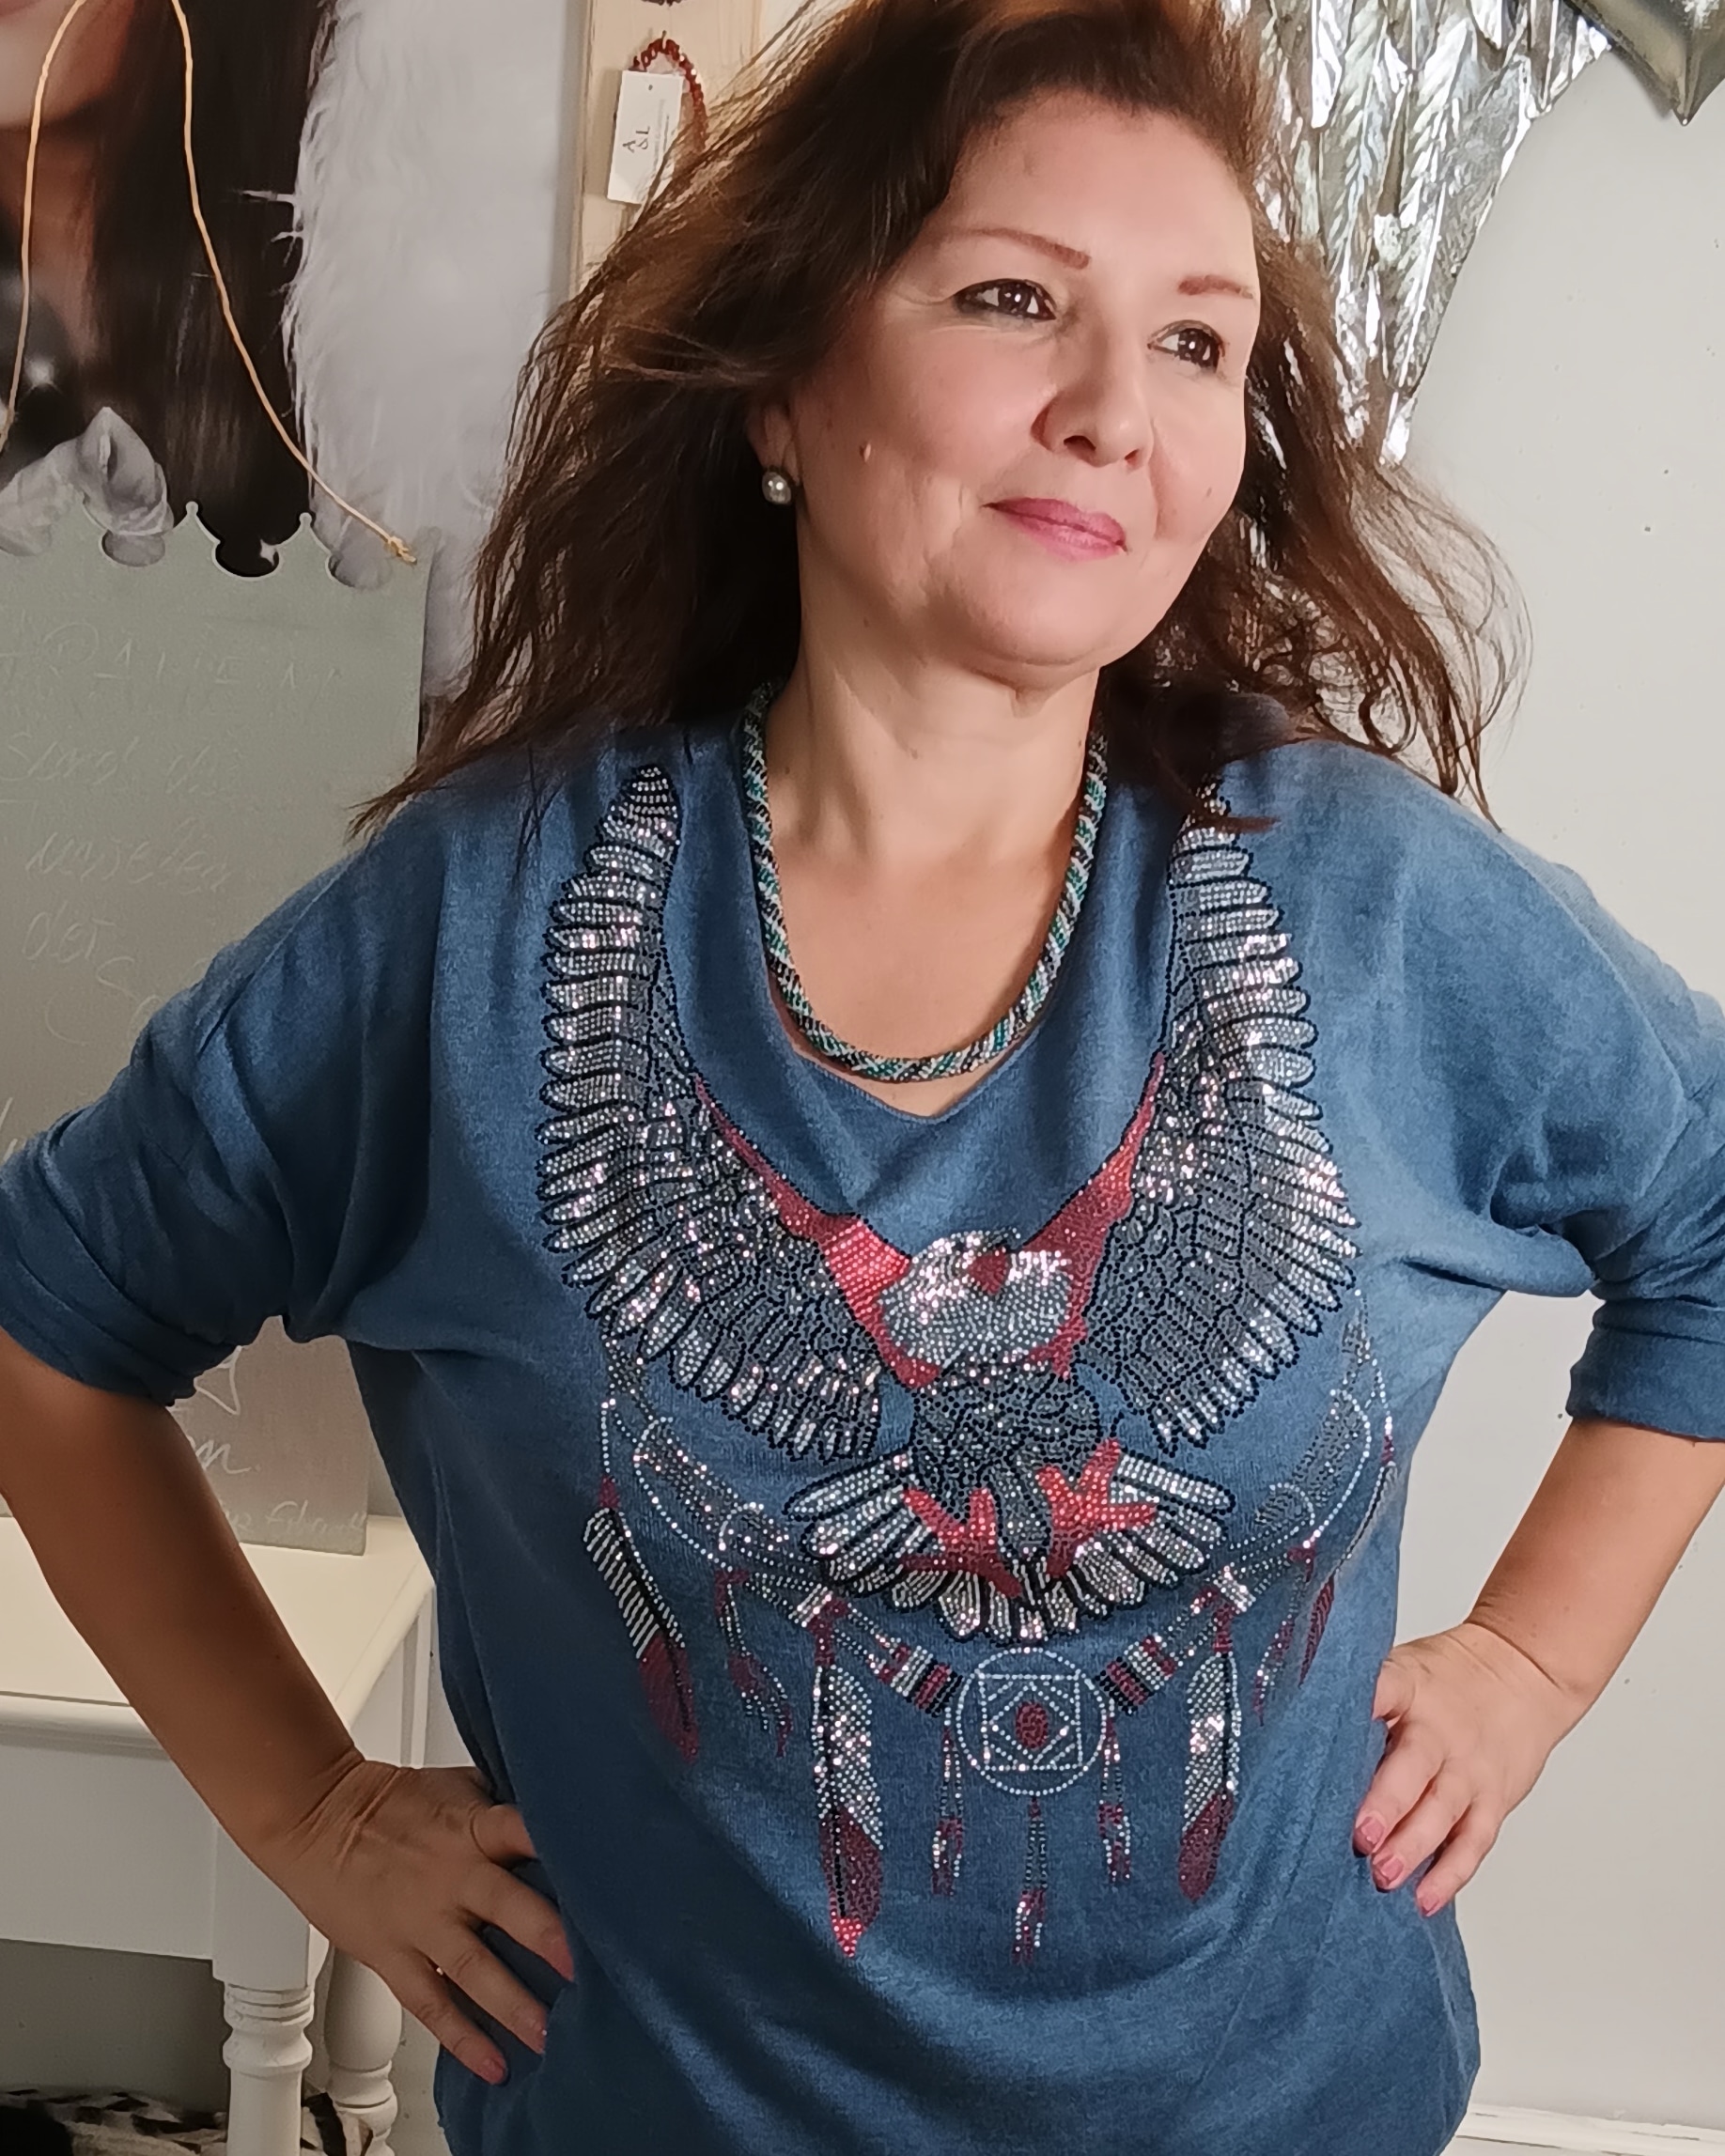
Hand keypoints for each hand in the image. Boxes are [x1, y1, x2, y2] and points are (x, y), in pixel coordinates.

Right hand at [259, 1756, 572, 2084]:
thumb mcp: (458, 1785)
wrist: (316, 1816)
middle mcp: (453, 1875)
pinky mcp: (392, 1955)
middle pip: (511, 1908)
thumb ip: (504, 1804)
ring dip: (515, 2004)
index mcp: (474, 1827)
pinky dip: (461, 2036)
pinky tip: (493, 2062)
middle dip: (552, 1941)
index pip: (527, 1833)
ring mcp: (422, 1920)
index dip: (567, 1853)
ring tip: (552, 2035)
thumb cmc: (391, 1801)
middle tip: (593, 1973)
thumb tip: (557, 1812)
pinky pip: (431, 2002)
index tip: (608, 1881)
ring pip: (476, 1968)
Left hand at [1352, 1619, 1580, 1916]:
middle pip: (1414, 1764)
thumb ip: (1360, 1700)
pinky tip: (1424, 1897)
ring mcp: (1469, 1767)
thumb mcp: (1402, 1671)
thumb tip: (1289, 1725)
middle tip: (1358, 1836)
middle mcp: (1439, 1729)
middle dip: (1386, 1803)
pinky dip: (1450, 1873)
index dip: (1358, 1706)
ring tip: (1383, 1874)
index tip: (1324, 1728)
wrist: (1522, 1673)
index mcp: (1408, 1684)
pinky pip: (1473, 1840)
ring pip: (1442, 1809)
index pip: (1383, 1688)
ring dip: (1413, 1845)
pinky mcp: (1494, 1799)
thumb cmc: (1443, 1681)